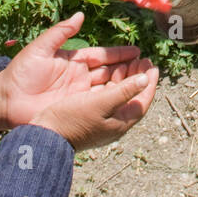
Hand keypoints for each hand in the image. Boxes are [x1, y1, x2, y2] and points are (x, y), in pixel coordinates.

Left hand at [0, 11, 147, 133]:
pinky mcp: (75, 108)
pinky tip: (127, 98)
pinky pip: (98, 103)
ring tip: (143, 80)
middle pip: (109, 71)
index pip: (101, 56)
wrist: (5, 101)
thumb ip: (60, 32)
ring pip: (107, 87)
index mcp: (73, 61)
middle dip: (127, 68)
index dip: (119, 54)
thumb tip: (80, 16)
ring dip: (124, 84)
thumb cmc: (20, 73)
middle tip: (147, 65)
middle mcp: (79, 77)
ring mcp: (78, 94)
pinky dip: (113, 100)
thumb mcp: (40, 48)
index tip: (137, 51)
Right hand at [30, 65, 158, 150]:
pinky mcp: (90, 116)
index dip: (150, 82)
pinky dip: (111, 84)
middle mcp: (114, 123)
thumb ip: (124, 91)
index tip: (153, 65)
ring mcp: (102, 120)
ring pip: (119, 96)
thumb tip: (146, 79)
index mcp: (120, 123)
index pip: (143, 101)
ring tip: (127, 62)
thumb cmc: (72, 120)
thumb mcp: (100, 103)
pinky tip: (108, 73)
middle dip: (138, 77)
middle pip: (132, 97)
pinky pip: (107, 97)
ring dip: (125, 79)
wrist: (44, 137)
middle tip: (142, 59)